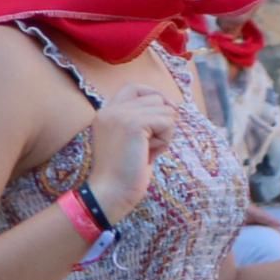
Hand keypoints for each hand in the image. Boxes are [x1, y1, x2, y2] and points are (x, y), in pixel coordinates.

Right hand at [81, 87, 177, 226]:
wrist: (111, 191)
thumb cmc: (124, 173)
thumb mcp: (131, 141)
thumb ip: (143, 122)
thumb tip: (173, 107)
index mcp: (105, 113)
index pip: (135, 88)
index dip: (154, 95)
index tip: (164, 113)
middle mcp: (110, 109)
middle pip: (155, 98)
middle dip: (161, 121)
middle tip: (149, 145)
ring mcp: (120, 115)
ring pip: (164, 109)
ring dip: (164, 132)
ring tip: (148, 151)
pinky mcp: (132, 124)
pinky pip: (167, 121)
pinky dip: (165, 139)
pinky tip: (150, 154)